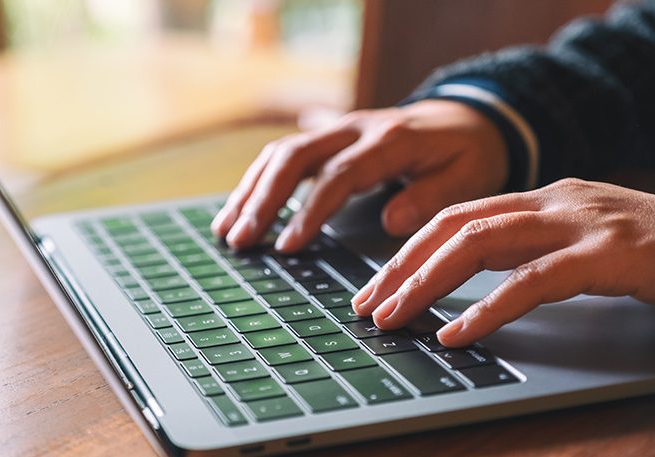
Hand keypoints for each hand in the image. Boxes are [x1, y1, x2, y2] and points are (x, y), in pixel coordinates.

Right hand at [212, 99, 508, 251]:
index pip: (339, 175)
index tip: (288, 245)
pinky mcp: (330, 136)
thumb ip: (432, 197)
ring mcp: (339, 128)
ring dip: (251, 190)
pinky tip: (241, 207)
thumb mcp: (469, 176)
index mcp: (390, 140)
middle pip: (295, 157)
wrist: (469, 117)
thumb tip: (391, 222)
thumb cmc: (469, 152)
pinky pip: (285, 153)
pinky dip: (259, 180)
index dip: (310, 210)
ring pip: (282, 152)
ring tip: (227, 229)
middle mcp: (356, 128)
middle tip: (240, 239)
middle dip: (263, 199)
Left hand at [351, 178, 654, 346]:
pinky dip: (489, 307)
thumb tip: (458, 283)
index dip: (407, 251)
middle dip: (401, 266)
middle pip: (454, 225)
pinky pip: (534, 281)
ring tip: (395, 317)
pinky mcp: (610, 254)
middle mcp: (554, 201)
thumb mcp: (576, 243)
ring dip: (428, 283)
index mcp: (540, 197)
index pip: (453, 216)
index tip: (374, 286)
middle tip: (367, 305)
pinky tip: (458, 332)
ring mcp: (582, 223)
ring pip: (481, 243)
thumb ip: (524, 252)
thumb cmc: (649, 250)